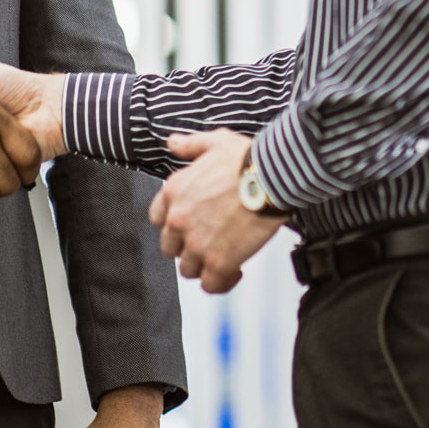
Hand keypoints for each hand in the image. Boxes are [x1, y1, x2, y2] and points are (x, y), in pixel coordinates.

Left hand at [149, 131, 284, 294]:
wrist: (271, 177)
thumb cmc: (246, 158)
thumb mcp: (215, 141)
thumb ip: (191, 144)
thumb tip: (173, 142)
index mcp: (174, 193)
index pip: (157, 219)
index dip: (174, 224)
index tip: (189, 224)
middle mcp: (179, 221)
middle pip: (171, 248)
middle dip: (188, 247)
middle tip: (210, 240)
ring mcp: (198, 244)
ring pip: (189, 270)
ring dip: (204, 265)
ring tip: (223, 256)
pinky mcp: (220, 262)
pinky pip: (211, 285)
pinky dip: (222, 282)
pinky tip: (235, 271)